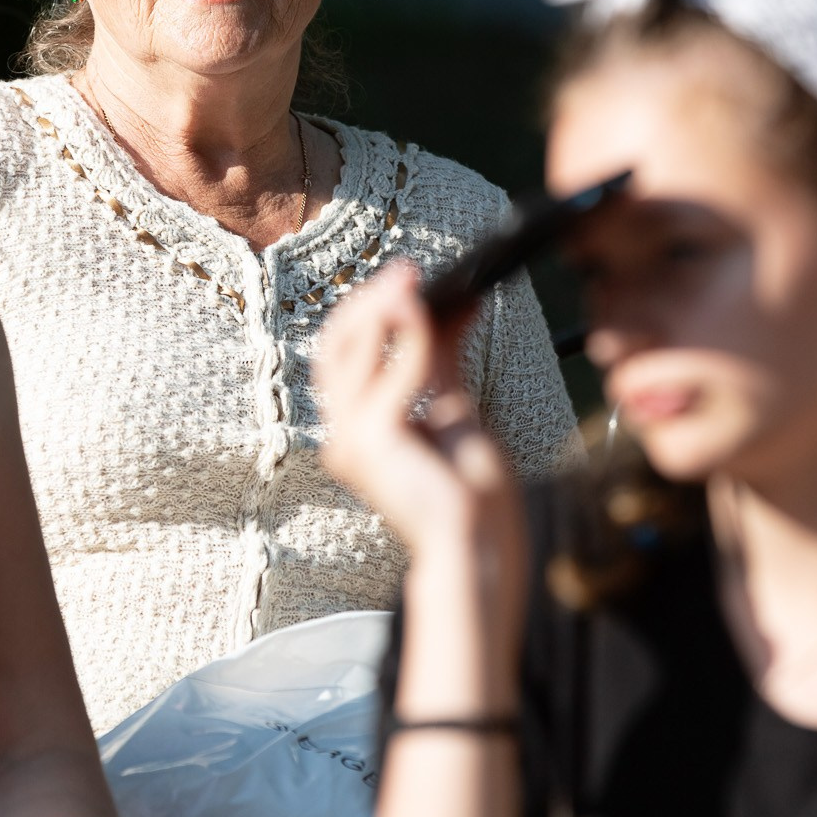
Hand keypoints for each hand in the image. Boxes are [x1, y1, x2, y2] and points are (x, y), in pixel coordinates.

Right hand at [316, 265, 524, 583]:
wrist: (479, 545)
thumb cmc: (471, 495)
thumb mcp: (454, 410)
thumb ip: (441, 361)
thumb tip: (454, 305)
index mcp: (355, 432)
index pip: (342, 356)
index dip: (367, 312)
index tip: (405, 281)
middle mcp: (342, 436)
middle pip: (336, 346)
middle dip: (370, 301)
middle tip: (408, 271)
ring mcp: (351, 439)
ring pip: (351, 351)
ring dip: (385, 308)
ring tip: (414, 280)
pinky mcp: (375, 439)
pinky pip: (394, 372)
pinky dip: (413, 338)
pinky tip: (435, 315)